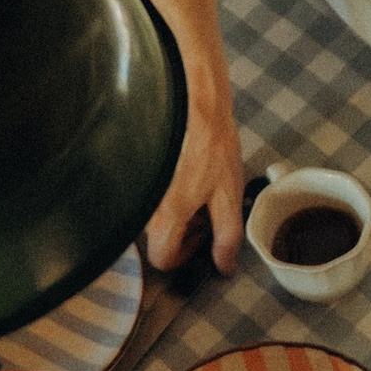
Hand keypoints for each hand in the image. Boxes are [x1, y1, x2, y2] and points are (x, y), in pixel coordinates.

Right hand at [146, 90, 247, 272]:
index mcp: (167, 215)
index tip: (202, 237)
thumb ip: (227, 236)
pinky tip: (188, 175)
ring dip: (179, 211)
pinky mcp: (143, 173)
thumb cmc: (211, 143)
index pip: (161, 260)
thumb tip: (224, 265)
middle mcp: (146, 206)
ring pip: (156, 218)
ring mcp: (142, 189)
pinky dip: (171, 194)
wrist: (195, 105)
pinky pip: (154, 197)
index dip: (185, 255)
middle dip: (185, 230)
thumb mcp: (229, 194)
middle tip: (208, 207)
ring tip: (201, 187)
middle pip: (159, 238)